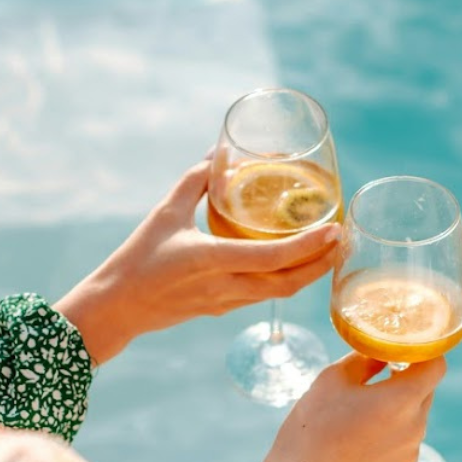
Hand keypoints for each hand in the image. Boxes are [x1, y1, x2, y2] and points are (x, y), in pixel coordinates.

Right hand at [55, 160, 341, 365]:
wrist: (117, 308)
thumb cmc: (137, 258)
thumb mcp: (164, 213)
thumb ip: (195, 181)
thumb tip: (219, 152)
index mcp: (212, 261)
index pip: (274, 258)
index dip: (309, 247)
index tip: (335, 229)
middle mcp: (226, 287)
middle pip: (289, 283)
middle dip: (322, 264)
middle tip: (343, 239)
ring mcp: (227, 303)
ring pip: (281, 293)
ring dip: (309, 274)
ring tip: (330, 250)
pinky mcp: (223, 309)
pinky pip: (265, 295)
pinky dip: (288, 280)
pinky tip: (297, 264)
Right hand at [251, 352, 447, 461]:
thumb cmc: (314, 427)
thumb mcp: (332, 379)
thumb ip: (364, 359)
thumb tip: (380, 352)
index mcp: (402, 400)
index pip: (436, 366)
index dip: (424, 353)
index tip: (404, 351)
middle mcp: (415, 428)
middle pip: (424, 392)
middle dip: (406, 381)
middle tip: (376, 379)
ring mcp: (410, 454)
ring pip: (412, 420)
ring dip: (396, 412)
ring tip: (359, 417)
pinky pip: (403, 445)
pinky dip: (389, 438)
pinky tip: (359, 443)